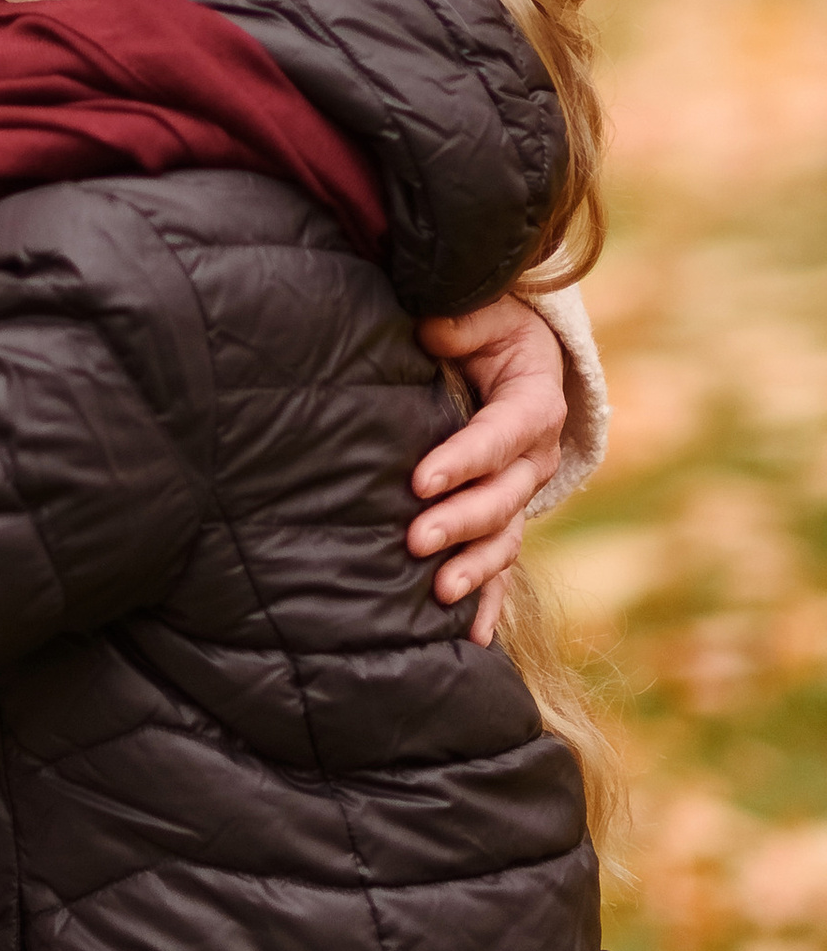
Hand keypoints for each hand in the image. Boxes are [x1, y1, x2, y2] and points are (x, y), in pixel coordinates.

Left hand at [410, 295, 568, 638]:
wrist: (519, 356)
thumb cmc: (492, 328)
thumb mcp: (485, 311)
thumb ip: (461, 322)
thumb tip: (433, 331)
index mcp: (535, 404)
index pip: (500, 436)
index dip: (464, 459)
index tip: (420, 479)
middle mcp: (537, 456)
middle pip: (503, 497)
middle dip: (460, 520)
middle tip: (414, 538)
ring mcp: (524, 492)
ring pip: (505, 536)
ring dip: (475, 567)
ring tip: (439, 591)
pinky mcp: (506, 516)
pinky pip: (501, 565)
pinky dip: (489, 601)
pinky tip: (473, 638)